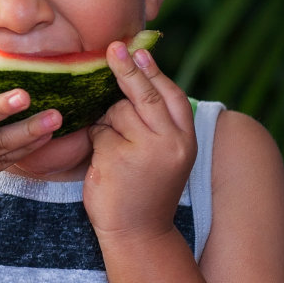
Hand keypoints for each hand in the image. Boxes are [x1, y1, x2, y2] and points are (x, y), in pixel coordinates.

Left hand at [82, 42, 195, 246]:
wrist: (139, 235)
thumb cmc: (146, 191)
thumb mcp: (165, 155)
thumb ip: (157, 124)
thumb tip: (136, 78)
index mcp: (187, 140)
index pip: (171, 95)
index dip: (154, 71)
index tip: (138, 51)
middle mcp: (172, 143)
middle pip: (144, 95)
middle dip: (126, 69)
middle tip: (112, 48)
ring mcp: (146, 151)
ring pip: (117, 112)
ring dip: (107, 123)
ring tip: (115, 152)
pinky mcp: (119, 159)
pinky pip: (99, 132)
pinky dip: (96, 141)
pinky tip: (104, 163)